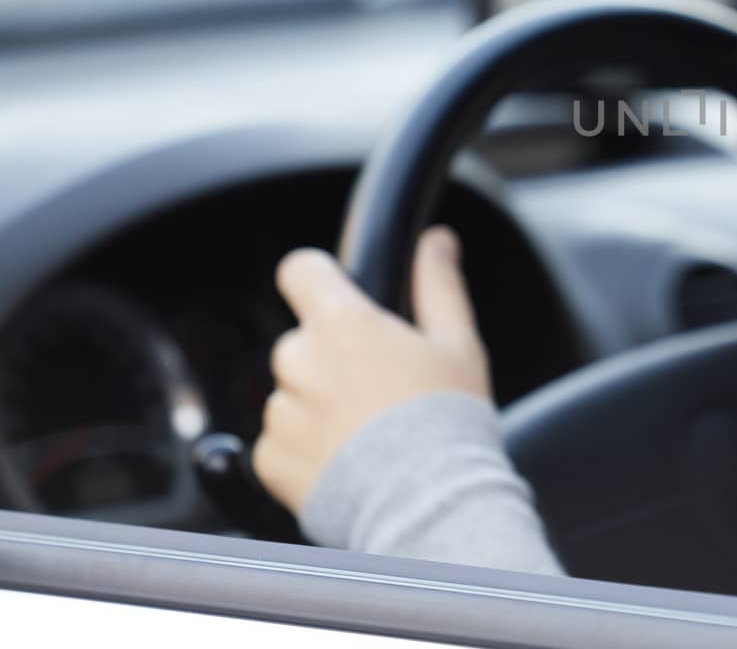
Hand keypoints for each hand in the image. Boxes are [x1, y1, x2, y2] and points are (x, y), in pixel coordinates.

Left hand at [253, 225, 491, 515]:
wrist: (427, 505)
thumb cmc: (449, 421)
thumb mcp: (458, 343)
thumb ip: (438, 284)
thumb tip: (436, 240)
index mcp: (342, 322)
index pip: (300, 270)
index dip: (317, 277)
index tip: (334, 291)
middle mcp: (299, 360)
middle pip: (302, 340)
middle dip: (332, 356)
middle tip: (379, 386)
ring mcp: (280, 412)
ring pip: (292, 392)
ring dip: (318, 404)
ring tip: (369, 433)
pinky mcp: (269, 460)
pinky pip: (280, 441)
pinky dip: (306, 449)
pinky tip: (350, 460)